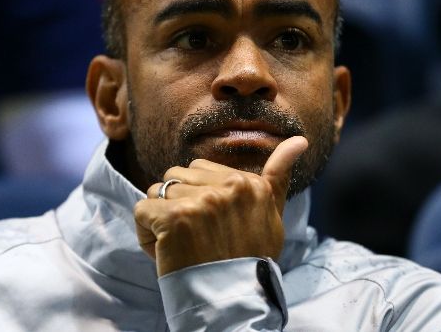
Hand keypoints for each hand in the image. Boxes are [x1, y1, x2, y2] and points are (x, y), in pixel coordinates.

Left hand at [134, 135, 307, 275]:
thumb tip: (300, 139)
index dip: (198, 199)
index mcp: (249, 183)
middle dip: (177, 204)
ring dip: (160, 219)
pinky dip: (145, 232)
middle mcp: (228, 188)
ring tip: (181, 245)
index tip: (212, 228)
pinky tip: (164, 250)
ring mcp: (201, 201)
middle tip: (195, 237)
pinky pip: (141, 210)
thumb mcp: (272, 216)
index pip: (200, 170)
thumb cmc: (249, 259)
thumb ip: (279, 176)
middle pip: (176, 177)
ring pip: (157, 192)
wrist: (233, 301)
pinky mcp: (175, 217)